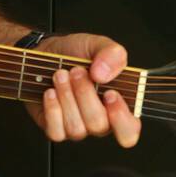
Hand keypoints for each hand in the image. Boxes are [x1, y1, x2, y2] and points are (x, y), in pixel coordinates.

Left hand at [25, 33, 141, 147]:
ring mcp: (78, 128)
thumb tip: (103, 75)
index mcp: (119, 105)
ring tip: (60, 75)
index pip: (129, 130)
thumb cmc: (76, 54)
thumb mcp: (98, 45)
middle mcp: (100, 121)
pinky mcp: (56, 130)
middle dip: (85, 94)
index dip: (121, 118)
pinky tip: (50, 92)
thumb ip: (112, 55)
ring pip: (76, 129)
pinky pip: (56, 132)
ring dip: (66, 97)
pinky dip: (52, 108)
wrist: (46, 54)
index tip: (110, 93)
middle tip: (76, 71)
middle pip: (98, 125)